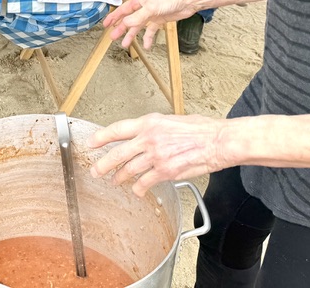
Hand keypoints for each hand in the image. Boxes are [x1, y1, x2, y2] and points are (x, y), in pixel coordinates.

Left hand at [87, 114, 228, 195]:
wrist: (218, 141)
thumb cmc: (200, 129)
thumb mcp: (171, 120)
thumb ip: (154, 128)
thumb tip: (144, 134)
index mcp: (149, 123)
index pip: (118, 129)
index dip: (101, 137)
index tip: (91, 143)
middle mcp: (149, 139)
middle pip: (118, 153)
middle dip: (103, 164)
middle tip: (95, 170)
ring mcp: (156, 156)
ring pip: (129, 169)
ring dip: (120, 177)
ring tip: (114, 181)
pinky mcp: (166, 172)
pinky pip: (145, 182)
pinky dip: (139, 188)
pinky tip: (136, 190)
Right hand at [104, 0, 194, 49]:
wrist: (186, 2)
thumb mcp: (150, 9)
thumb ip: (137, 17)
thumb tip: (125, 23)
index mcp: (138, 1)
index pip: (122, 10)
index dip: (114, 17)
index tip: (106, 24)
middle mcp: (143, 8)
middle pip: (129, 20)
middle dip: (120, 29)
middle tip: (113, 37)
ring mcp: (151, 14)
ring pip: (138, 27)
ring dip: (132, 35)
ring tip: (125, 44)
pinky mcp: (159, 20)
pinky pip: (151, 31)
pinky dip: (148, 38)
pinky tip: (146, 45)